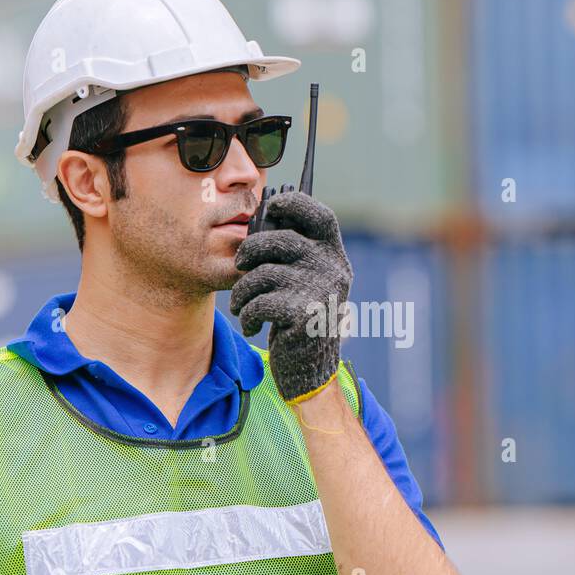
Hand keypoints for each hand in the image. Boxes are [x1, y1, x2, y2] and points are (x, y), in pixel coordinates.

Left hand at [230, 191, 353, 403]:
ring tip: (241, 306)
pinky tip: (251, 325)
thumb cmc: (299, 320)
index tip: (272, 206)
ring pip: (262, 274)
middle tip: (239, 266)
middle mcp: (333, 270)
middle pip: (280, 240)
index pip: (321, 215)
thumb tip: (261, 217)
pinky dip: (246, 315)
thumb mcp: (305, 282)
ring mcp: (320, 291)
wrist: (310, 371)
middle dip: (250, 251)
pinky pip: (258, 302)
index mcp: (334, 257)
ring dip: (242, 292)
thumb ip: (294, 253)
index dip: (295, 203)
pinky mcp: (304, 315)